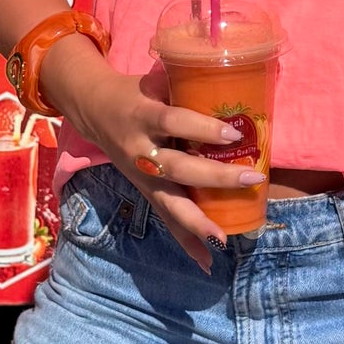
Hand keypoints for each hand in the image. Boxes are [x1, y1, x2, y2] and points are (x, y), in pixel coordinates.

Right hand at [46, 46, 258, 272]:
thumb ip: (183, 85)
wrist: (92, 109)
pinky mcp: (144, 191)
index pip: (174, 122)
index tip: (232, 134)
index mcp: (143, 116)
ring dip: (198, 222)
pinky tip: (207, 261)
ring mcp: (141, 175)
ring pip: (169, 203)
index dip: (202, 128)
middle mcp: (140, 150)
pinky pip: (166, 219)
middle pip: (177, 169)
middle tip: (251, 178)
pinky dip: (186, 242)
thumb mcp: (153, 82)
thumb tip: (231, 85)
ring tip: (223, 238)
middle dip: (215, 177)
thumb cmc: (134, 92)